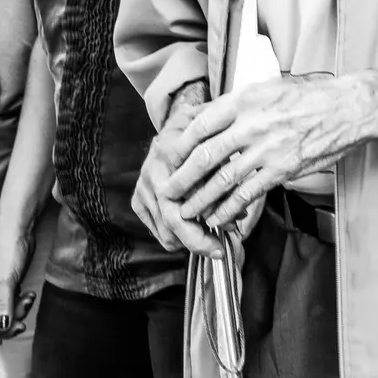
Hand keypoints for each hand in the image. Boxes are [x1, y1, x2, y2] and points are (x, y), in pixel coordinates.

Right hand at [0, 223, 37, 345]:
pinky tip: (30, 295)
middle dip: (6, 326)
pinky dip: (22, 305)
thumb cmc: (8, 249)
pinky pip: (13, 306)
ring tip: (28, 300)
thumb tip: (2, 328)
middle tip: (21, 324)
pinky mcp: (9, 289)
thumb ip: (4, 305)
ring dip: (17, 314)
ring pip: (4, 316)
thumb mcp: (6, 279)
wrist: (20, 230)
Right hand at [134, 94, 224, 257]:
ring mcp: (143, 188)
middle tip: (219, 251)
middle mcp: (152, 173)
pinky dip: (178, 237)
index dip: (212, 215)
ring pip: (166, 231)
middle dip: (198, 241)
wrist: (175, 127)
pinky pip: (159, 231)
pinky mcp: (138, 201)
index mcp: (171, 153)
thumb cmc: (203, 136)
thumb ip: (227, 175)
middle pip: (173, 219)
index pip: (190, 195)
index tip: (232, 229)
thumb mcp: (218, 144)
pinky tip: (195, 230)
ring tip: (213, 239)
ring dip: (191, 240)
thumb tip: (239, 213)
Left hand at [160, 73, 377, 231]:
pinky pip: (247, 194)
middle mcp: (252, 124)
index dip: (181, 144)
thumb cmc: (310, 95)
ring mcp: (267, 149)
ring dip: (200, 199)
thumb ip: (240, 102)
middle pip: (205, 155)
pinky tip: (217, 217)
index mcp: (245, 100)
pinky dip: (228, 209)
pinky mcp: (282, 170)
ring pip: (223, 180)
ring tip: (186, 212)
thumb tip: (209, 114)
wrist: (347, 108)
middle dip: (182, 177)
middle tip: (168, 190)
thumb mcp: (269, 86)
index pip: (201, 124)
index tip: (170, 156)